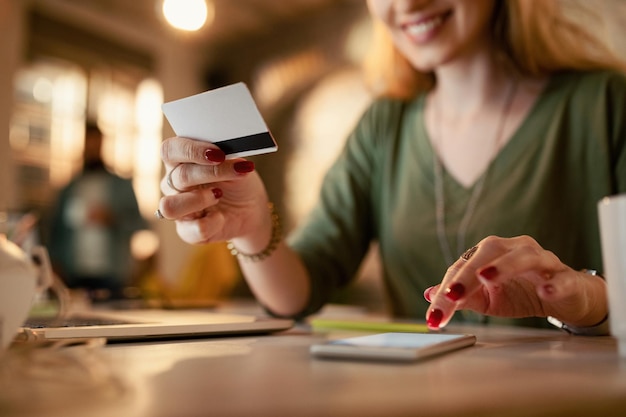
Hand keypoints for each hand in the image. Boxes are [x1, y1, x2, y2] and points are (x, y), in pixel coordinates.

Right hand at [158, 136, 269, 244]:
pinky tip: (222, 217)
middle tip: (235, 171)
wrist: (251, 210)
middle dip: (210, 173)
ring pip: (170, 207)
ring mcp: (178, 209)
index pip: (170, 150)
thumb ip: (226, 156)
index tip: (218, 153)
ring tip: (219, 195)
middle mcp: (173, 185)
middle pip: (178, 177)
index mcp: (180, 161)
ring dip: (198, 199)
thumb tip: (225, 150)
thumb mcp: (236, 164)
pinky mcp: (187, 231)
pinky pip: (193, 229)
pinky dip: (213, 222)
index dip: (190, 150)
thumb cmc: (238, 182)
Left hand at [423, 235, 607, 329]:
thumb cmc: (522, 292)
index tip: (435, 315)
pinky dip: (553, 284)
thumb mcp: (487, 298)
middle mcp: (515, 249)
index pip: (463, 266)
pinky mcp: (566, 277)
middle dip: (467, 275)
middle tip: (451, 295)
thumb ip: (461, 296)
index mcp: (492, 253)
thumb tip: (429, 294)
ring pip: (524, 256)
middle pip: (488, 252)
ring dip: (504, 266)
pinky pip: (561, 279)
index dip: (446, 289)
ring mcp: (543, 260)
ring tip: (487, 277)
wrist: (565, 297)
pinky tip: (544, 291)